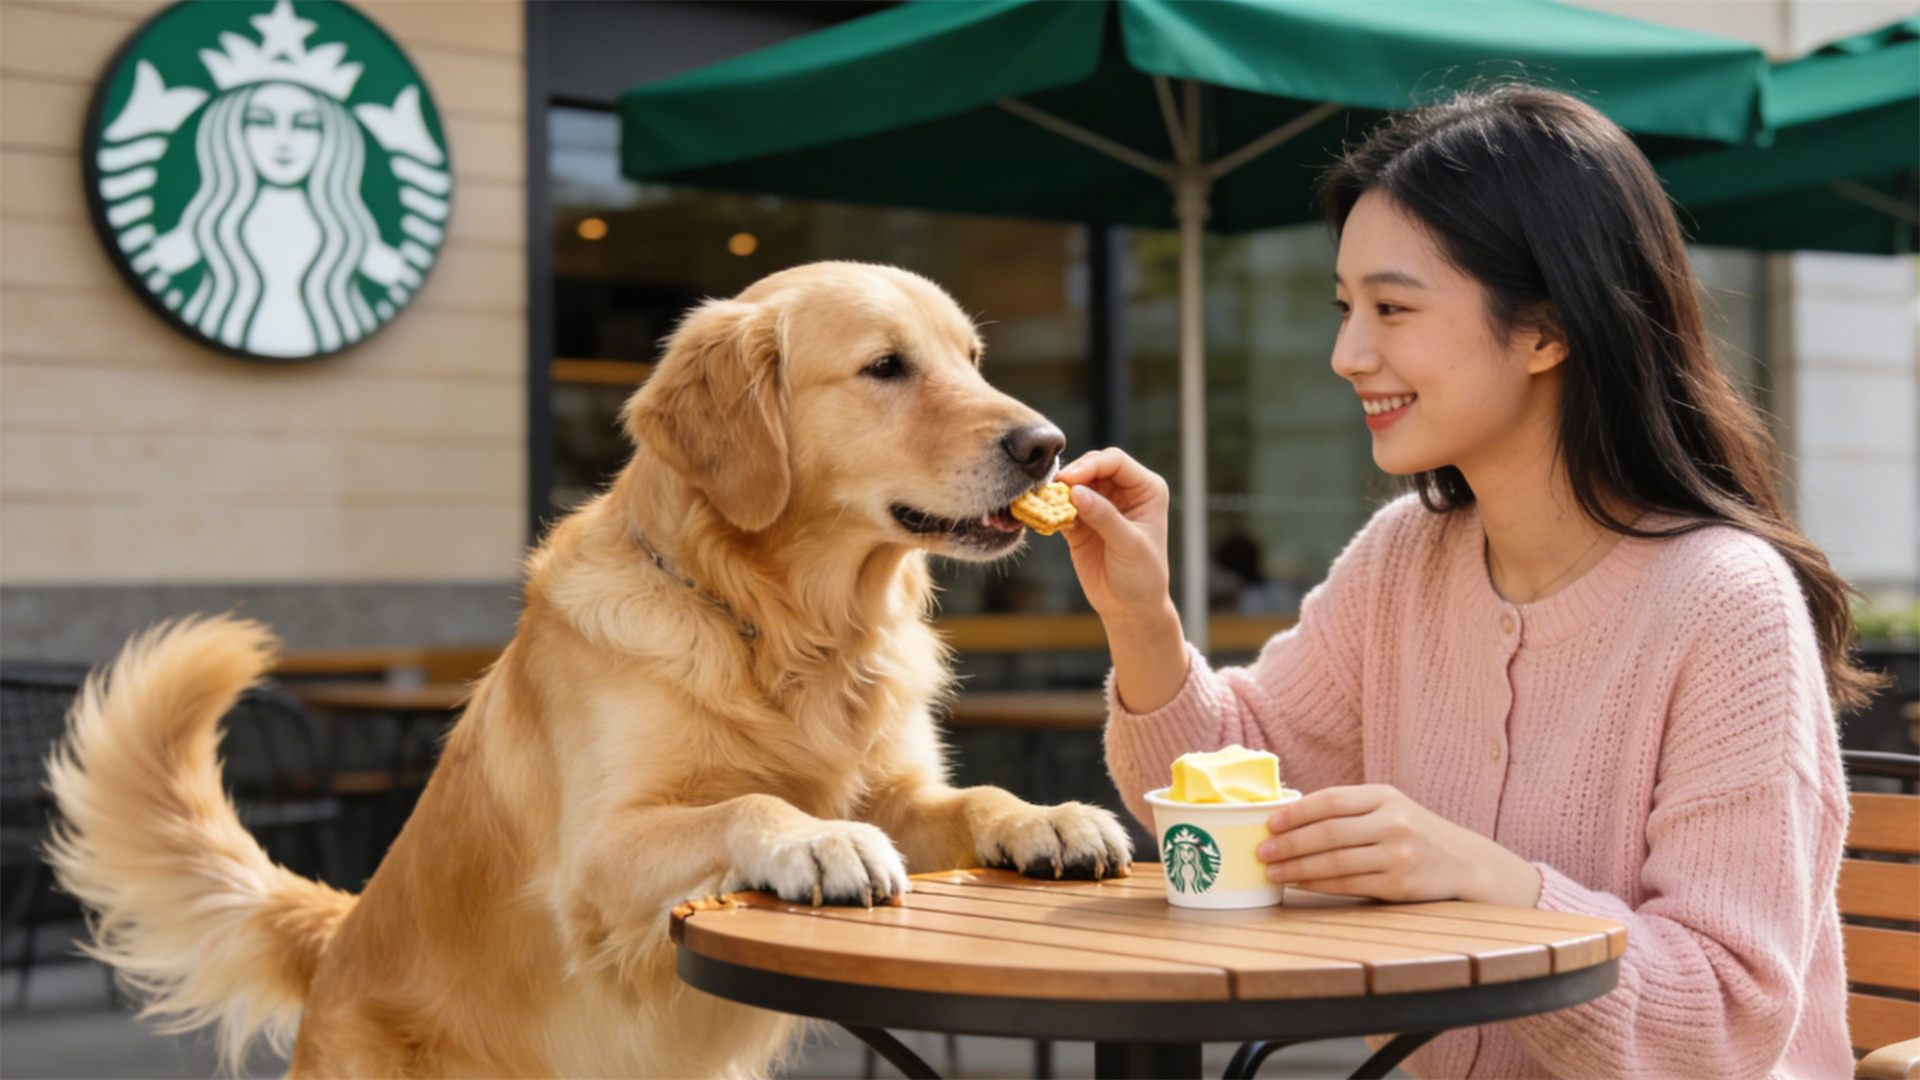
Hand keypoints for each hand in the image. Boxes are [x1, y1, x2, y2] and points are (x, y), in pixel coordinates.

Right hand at [1055, 449, 1172, 623]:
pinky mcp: (1080, 522)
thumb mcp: (1129, 545)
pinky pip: (1061, 507)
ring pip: (1073, 484)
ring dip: (1057, 491)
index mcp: (1145, 489)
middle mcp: (1123, 491)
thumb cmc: (1142, 575)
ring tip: (1042, 500)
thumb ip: (1104, 517)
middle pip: (1092, 466)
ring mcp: (1100, 505)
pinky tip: (1041, 514)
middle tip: (1055, 489)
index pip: (1115, 462)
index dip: (1091, 465)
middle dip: (1073, 475)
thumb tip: (1075, 492)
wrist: (1129, 607)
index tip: (1070, 480)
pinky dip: (1049, 509)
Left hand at [1257, 784, 1541, 906]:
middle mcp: (1393, 823)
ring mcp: (1398, 855)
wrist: (1462, 862)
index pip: (1330, 800)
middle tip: (1262, 850)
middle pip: (1328, 833)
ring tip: (1272, 871)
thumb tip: (1286, 816)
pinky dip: (1318, 885)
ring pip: (1335, 862)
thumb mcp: (1387, 807)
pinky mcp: (1399, 885)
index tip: (1269, 823)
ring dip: (1297, 868)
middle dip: (1289, 843)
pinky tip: (1298, 883)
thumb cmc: (1410, 831)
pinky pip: (1348, 885)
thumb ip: (1347, 808)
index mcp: (1384, 796)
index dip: (1295, 812)